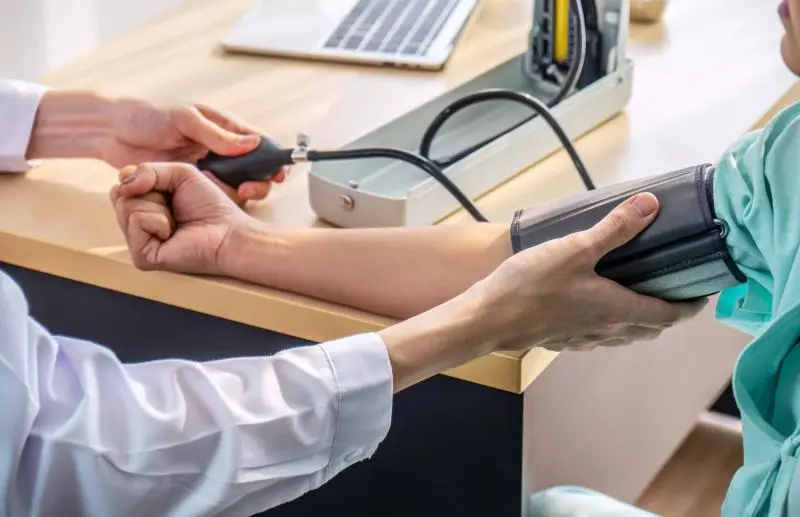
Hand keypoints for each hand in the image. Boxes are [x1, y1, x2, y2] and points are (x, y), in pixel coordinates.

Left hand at [102, 98, 286, 202]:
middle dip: (258, 181)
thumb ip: (217, 134)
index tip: (278, 172)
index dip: (271, 158)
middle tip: (252, 190)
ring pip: (236, 184)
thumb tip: (253, 143)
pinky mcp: (190, 185)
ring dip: (240, 192)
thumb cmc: (146, 115)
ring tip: (239, 196)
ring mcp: (205, 168)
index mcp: (222, 127)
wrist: (111, 131)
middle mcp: (218, 149)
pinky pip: (212, 195)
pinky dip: (217, 200)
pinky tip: (216, 203)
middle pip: (252, 168)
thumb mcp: (185, 119)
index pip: (257, 142)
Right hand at [110, 162, 251, 274]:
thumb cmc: (209, 205)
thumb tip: (121, 185)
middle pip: (118, 193)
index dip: (142, 177)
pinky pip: (136, 221)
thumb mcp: (179, 173)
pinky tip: (172, 233)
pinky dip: (158, 220)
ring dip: (157, 206)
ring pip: (125, 206)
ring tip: (174, 221)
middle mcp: (136, 224)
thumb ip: (147, 170)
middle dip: (150, 191)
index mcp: (143, 205)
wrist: (228, 233)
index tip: (167, 188)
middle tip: (173, 206)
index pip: (121, 182)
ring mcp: (137, 242)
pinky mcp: (141, 256)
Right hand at [379, 193, 706, 390]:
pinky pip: (597, 335)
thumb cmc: (530, 286)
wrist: (487, 320)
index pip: (669, 315)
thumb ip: (614, 229)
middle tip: (671, 290)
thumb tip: (651, 204)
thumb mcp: (574, 248)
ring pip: (623, 334)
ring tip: (637, 296)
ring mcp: (582, 339)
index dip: (689, 306)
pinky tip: (592, 307)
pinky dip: (609, 323)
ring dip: (637, 320)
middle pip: (648, 328)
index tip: (701, 294)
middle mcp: (606, 330)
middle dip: (665, 312)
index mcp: (617, 309)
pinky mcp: (561, 340)